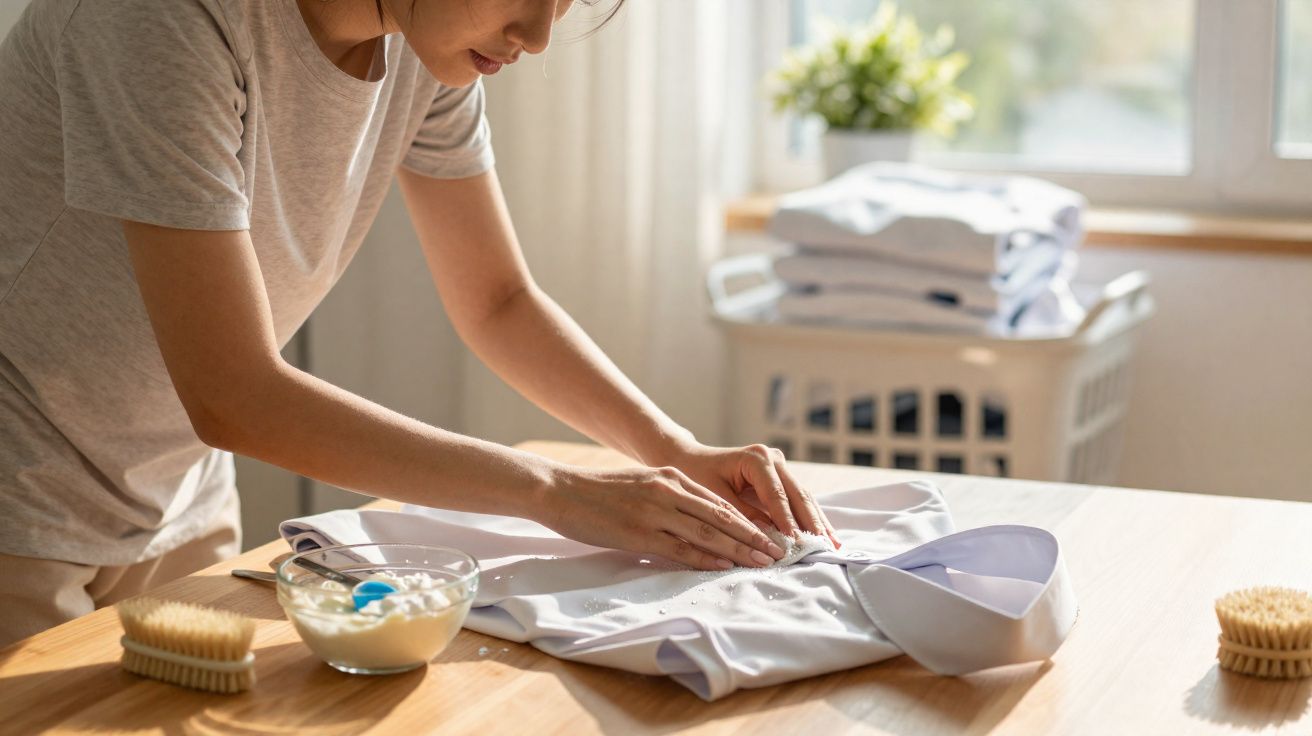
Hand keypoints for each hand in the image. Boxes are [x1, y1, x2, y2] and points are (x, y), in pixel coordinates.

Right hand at [537, 464, 786, 570]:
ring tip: (762, 561)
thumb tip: (696, 521)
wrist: (560, 490)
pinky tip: (725, 565)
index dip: (748, 521)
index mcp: (671, 478)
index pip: (720, 503)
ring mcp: (655, 512)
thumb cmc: (599, 491)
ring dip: (739, 549)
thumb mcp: (642, 484)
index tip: (768, 535)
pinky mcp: (639, 532)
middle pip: (722, 518)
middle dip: (754, 537)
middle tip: (779, 552)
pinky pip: (680, 547)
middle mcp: (669, 491)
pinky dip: (706, 557)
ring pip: (708, 533)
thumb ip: (669, 497)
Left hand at [663, 443, 840, 547]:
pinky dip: (811, 519)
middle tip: (826, 550)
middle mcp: (774, 458)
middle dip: (813, 524)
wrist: (690, 460)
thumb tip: (769, 541)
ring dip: (818, 523)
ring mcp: (781, 467)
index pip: (777, 495)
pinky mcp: (782, 479)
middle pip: (798, 495)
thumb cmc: (697, 476)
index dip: (788, 522)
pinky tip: (825, 537)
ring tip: (833, 547)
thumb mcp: (715, 498)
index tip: (797, 545)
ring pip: (804, 498)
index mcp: (757, 458)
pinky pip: (799, 501)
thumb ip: (742, 517)